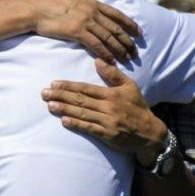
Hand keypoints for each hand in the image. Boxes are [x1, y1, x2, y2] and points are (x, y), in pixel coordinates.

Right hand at [29, 0, 139, 63]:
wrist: (34, 9)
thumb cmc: (49, 1)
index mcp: (92, 1)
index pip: (116, 14)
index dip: (129, 24)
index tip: (138, 33)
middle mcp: (92, 10)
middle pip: (115, 27)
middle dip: (127, 41)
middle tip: (135, 52)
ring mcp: (86, 20)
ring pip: (108, 37)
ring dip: (119, 50)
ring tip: (126, 59)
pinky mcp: (77, 31)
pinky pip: (96, 44)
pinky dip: (105, 53)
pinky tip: (110, 61)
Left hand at [42, 58, 166, 161]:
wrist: (151, 132)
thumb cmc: (137, 108)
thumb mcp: (129, 87)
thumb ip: (113, 74)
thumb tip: (97, 60)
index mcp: (111, 94)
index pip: (85, 88)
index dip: (68, 86)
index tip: (53, 83)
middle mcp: (108, 107)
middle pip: (80, 100)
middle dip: (61, 96)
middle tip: (44, 93)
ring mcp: (108, 121)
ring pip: (82, 113)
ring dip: (64, 109)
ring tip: (49, 105)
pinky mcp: (108, 135)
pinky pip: (89, 128)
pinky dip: (76, 124)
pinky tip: (63, 121)